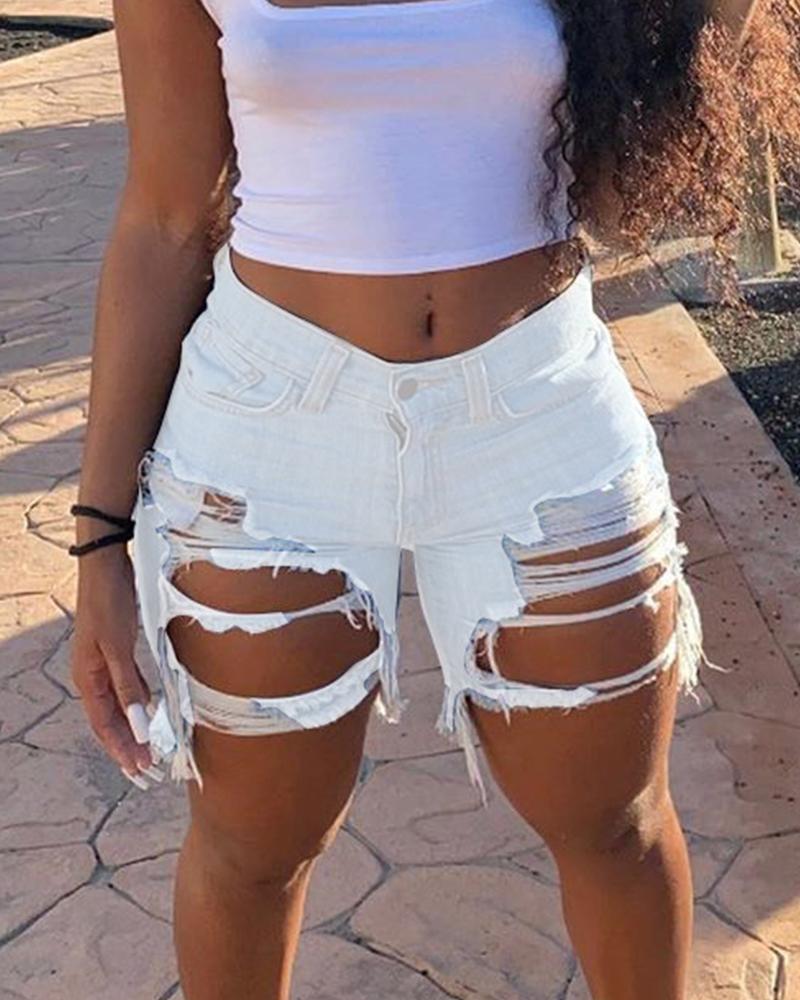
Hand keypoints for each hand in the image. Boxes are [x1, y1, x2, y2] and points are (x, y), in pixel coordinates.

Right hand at [70, 546, 162, 787]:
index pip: (105, 725)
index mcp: (88, 678)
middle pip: (111, 721)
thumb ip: (128, 686)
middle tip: (147, 774)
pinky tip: (152, 712)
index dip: (122, 750)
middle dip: (128, 749)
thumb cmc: (109, 601)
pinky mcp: (118, 649)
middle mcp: (93, 675)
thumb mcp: (118, 645)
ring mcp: (105, 662)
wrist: (107, 564)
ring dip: (134, 729)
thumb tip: (137, 726)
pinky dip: (139, 702)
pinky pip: (128, 685)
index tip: (140, 771)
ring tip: (151, 752)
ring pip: (120, 705)